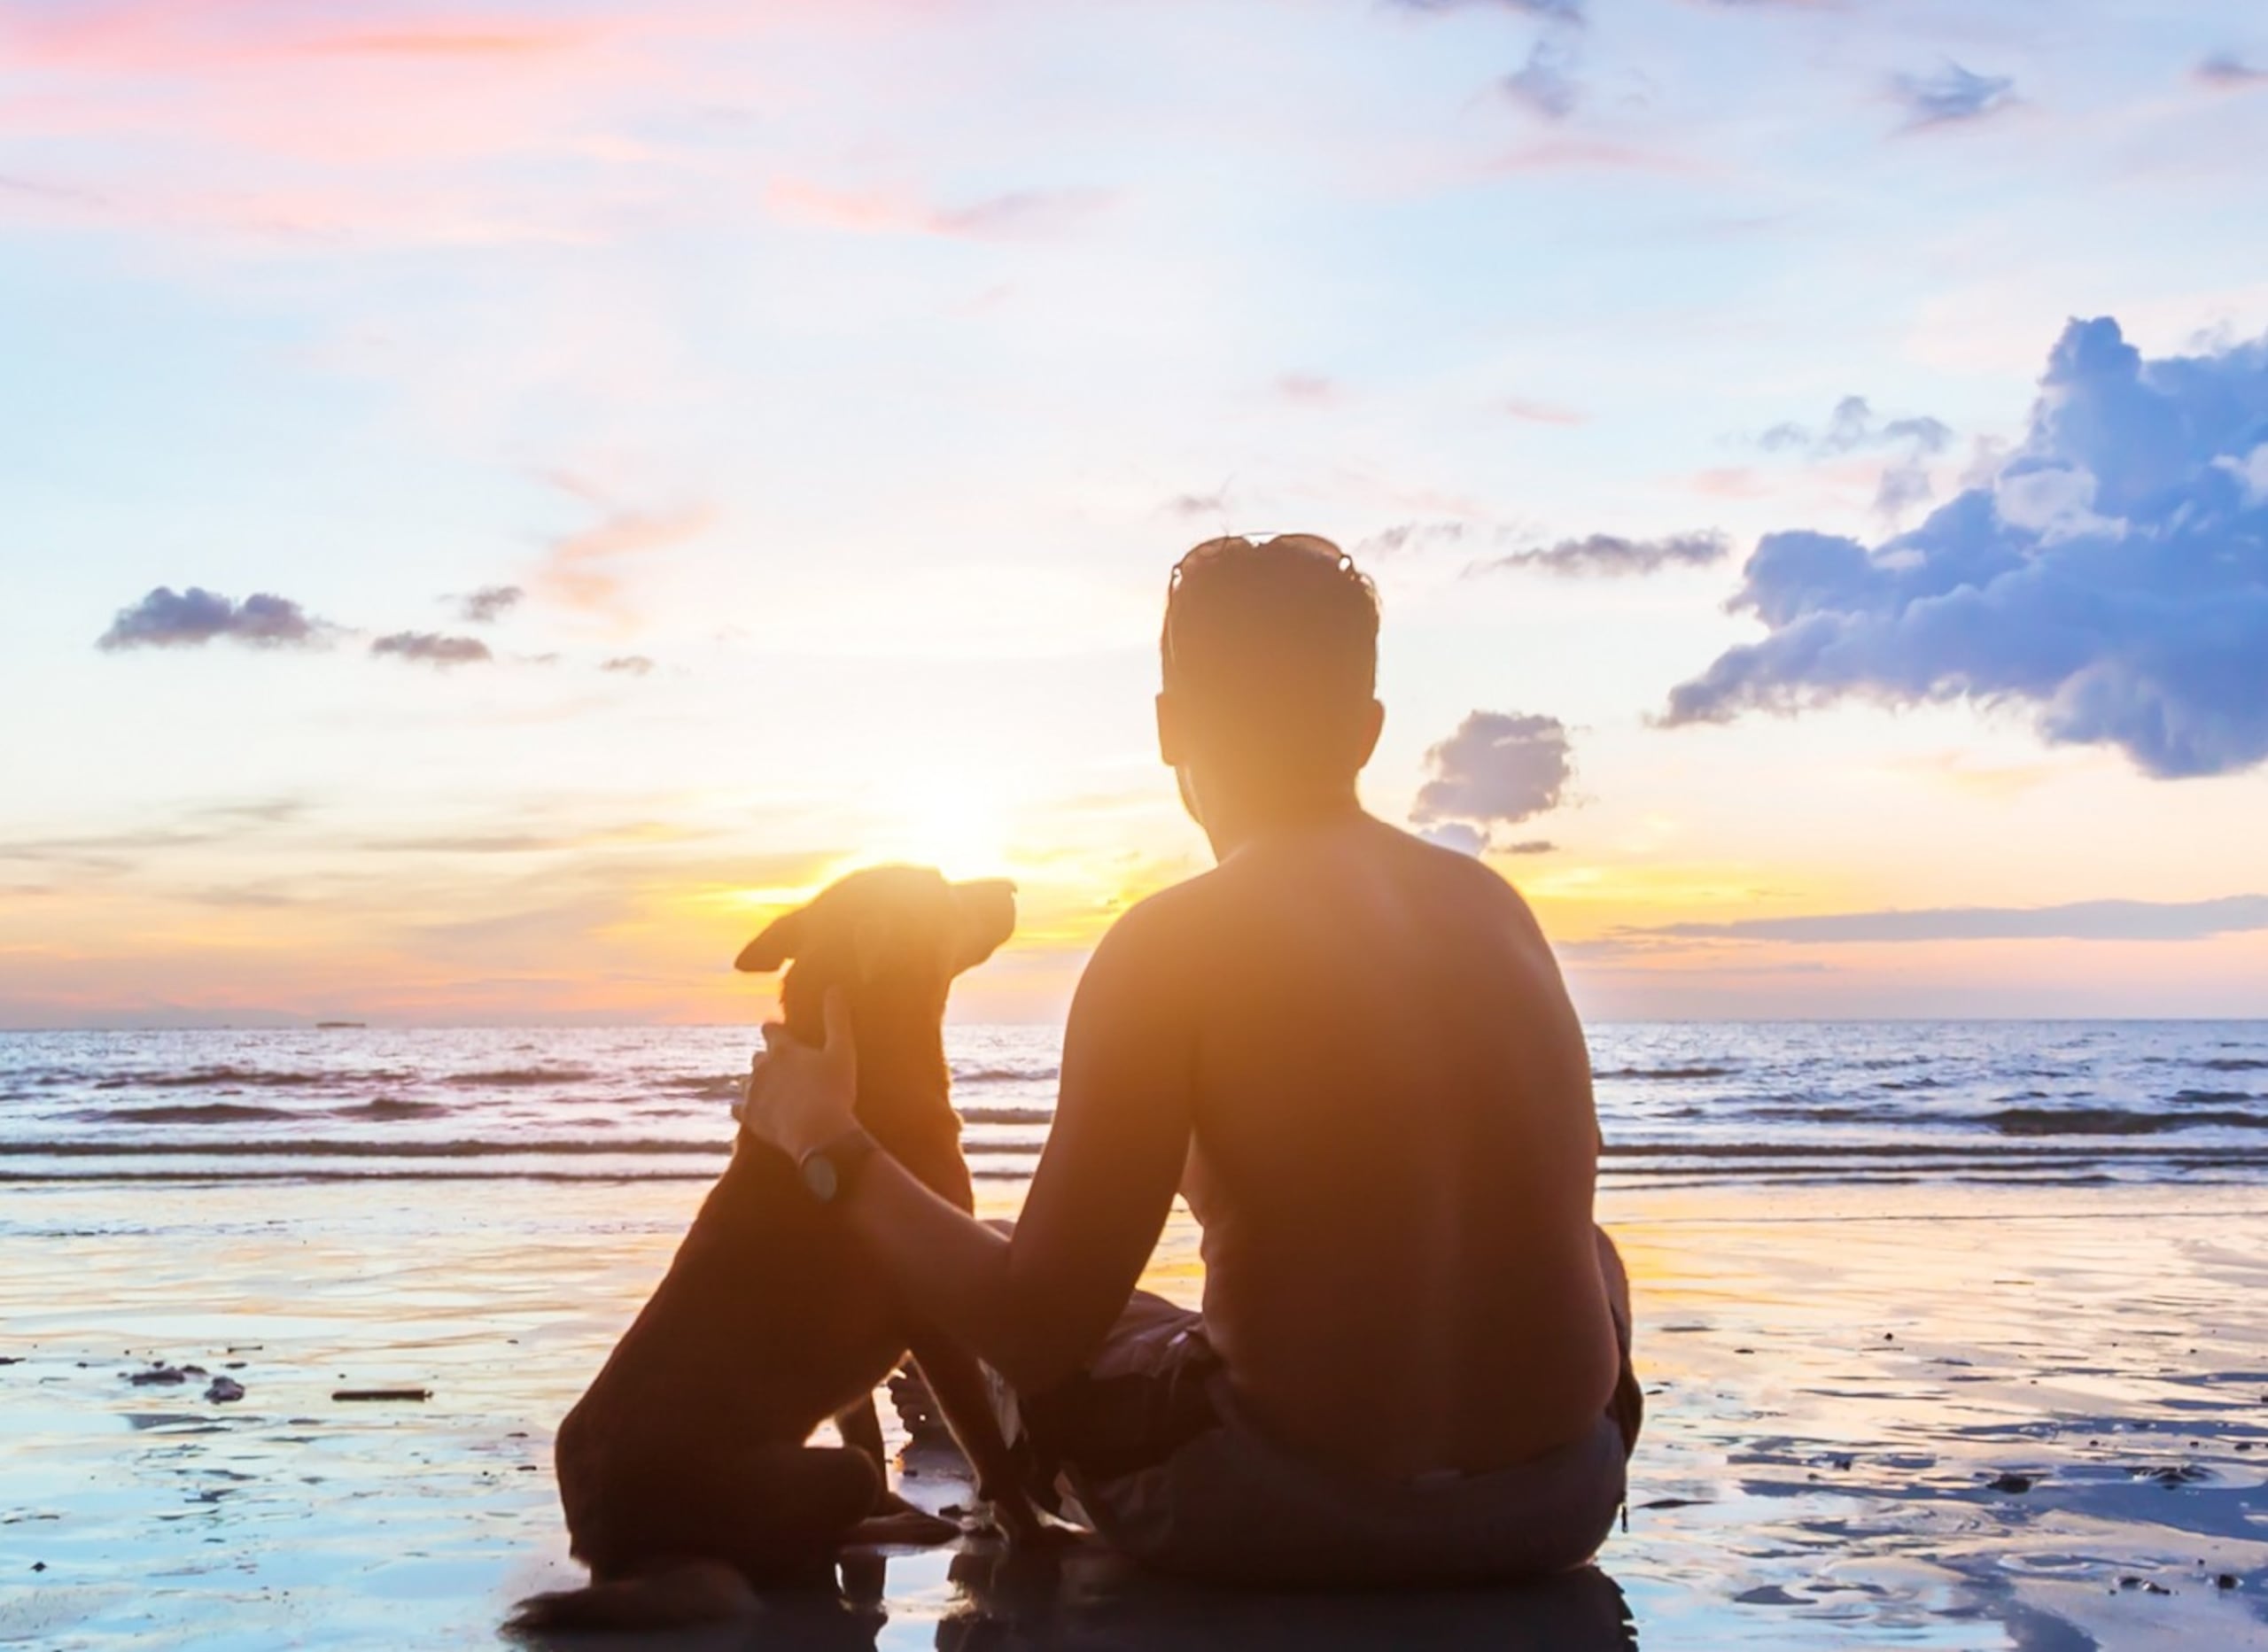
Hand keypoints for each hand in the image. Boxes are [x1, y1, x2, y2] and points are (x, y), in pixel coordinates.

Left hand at [740, 987, 858, 1159]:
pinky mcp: (748, 1116)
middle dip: (768, 1059)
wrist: (818, 1132)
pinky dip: (743, 1107)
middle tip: (784, 1068)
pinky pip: (736, 1107)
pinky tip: (752, 1111)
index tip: (781, 1033)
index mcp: (783, 1049)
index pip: (770, 1029)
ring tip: (770, 1090)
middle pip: (758, 1056)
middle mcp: (762, 1067)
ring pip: (746, 1081)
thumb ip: (837, 1018)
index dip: (776, 1030)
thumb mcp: (842, 1051)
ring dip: (756, 1082)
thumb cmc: (833, 1090)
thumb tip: (834, 987)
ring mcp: (752, 1092)